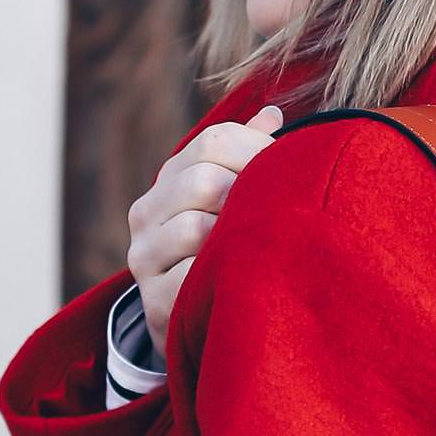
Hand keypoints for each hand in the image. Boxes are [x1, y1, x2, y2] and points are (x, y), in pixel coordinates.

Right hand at [127, 105, 284, 355]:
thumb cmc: (222, 250)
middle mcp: (146, 213)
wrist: (188, 321)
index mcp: (168, 180)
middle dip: (250, 196)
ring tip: (266, 252)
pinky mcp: (154, 302)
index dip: (258, 150)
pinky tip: (245, 283)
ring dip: (238, 241)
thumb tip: (272, 114)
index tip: (291, 171)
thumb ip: (246, 158)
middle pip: (203, 180)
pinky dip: (222, 279)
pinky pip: (191, 280)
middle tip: (284, 217)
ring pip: (196, 228)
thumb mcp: (230, 202)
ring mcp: (144, 258)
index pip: (213, 141)